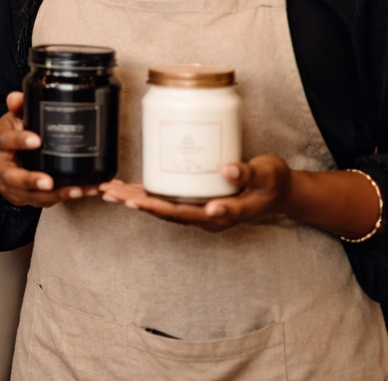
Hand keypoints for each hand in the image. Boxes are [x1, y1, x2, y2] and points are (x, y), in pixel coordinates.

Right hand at [0, 91, 100, 206]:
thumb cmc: (8, 139)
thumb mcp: (10, 121)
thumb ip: (18, 108)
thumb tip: (18, 96)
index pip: (5, 141)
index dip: (20, 141)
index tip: (37, 140)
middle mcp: (2, 168)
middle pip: (13, 177)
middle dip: (32, 180)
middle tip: (49, 181)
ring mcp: (13, 186)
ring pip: (31, 195)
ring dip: (55, 194)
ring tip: (77, 190)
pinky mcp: (26, 198)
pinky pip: (45, 201)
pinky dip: (64, 197)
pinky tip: (84, 191)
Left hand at [100, 155, 291, 231]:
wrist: (279, 190)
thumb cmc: (273, 183)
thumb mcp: (267, 174)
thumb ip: (248, 172)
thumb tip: (227, 169)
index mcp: (221, 215)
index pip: (183, 213)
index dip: (158, 208)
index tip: (136, 203)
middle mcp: (207, 217)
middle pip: (165, 212)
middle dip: (135, 203)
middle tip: (109, 193)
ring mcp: (201, 211)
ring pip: (162, 208)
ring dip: (134, 200)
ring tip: (108, 191)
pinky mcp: (197, 201)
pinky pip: (168, 201)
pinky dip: (146, 194)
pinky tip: (127, 188)